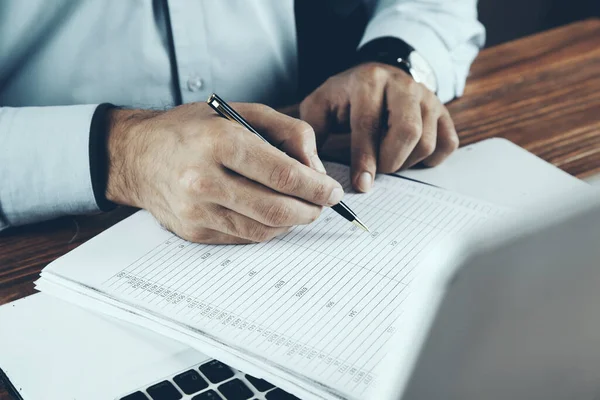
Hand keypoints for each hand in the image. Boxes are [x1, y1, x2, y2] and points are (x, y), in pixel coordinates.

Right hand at [105, 102, 343, 243]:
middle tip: (322, 205)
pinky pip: (245, 237)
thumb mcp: (241, 111)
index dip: (317, 187)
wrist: (137, 156)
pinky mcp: (194, 231)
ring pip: (264, 229)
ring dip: (292, 222)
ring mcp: (196, 211)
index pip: (283, 174)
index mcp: (219, 142)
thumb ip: (288, 132)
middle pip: (277, 209)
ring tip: (300, 208)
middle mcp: (204, 180)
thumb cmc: (192, 129)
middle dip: (311, 210)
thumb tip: (316, 169)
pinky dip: (267, 228)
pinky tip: (270, 213)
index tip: (333, 192)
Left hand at [300, 62, 457, 192]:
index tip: (361, 184)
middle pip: (408, 131)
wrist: (379, 72)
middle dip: (390, 161)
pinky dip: (430, 159)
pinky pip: (448, 143)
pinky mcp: (443, 110)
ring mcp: (427, 97)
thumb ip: (313, 132)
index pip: (369, 125)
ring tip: (388, 160)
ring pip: (428, 141)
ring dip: (407, 162)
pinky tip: (410, 156)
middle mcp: (402, 85)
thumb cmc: (346, 95)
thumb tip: (313, 167)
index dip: (365, 159)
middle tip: (377, 171)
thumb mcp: (321, 104)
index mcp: (368, 82)